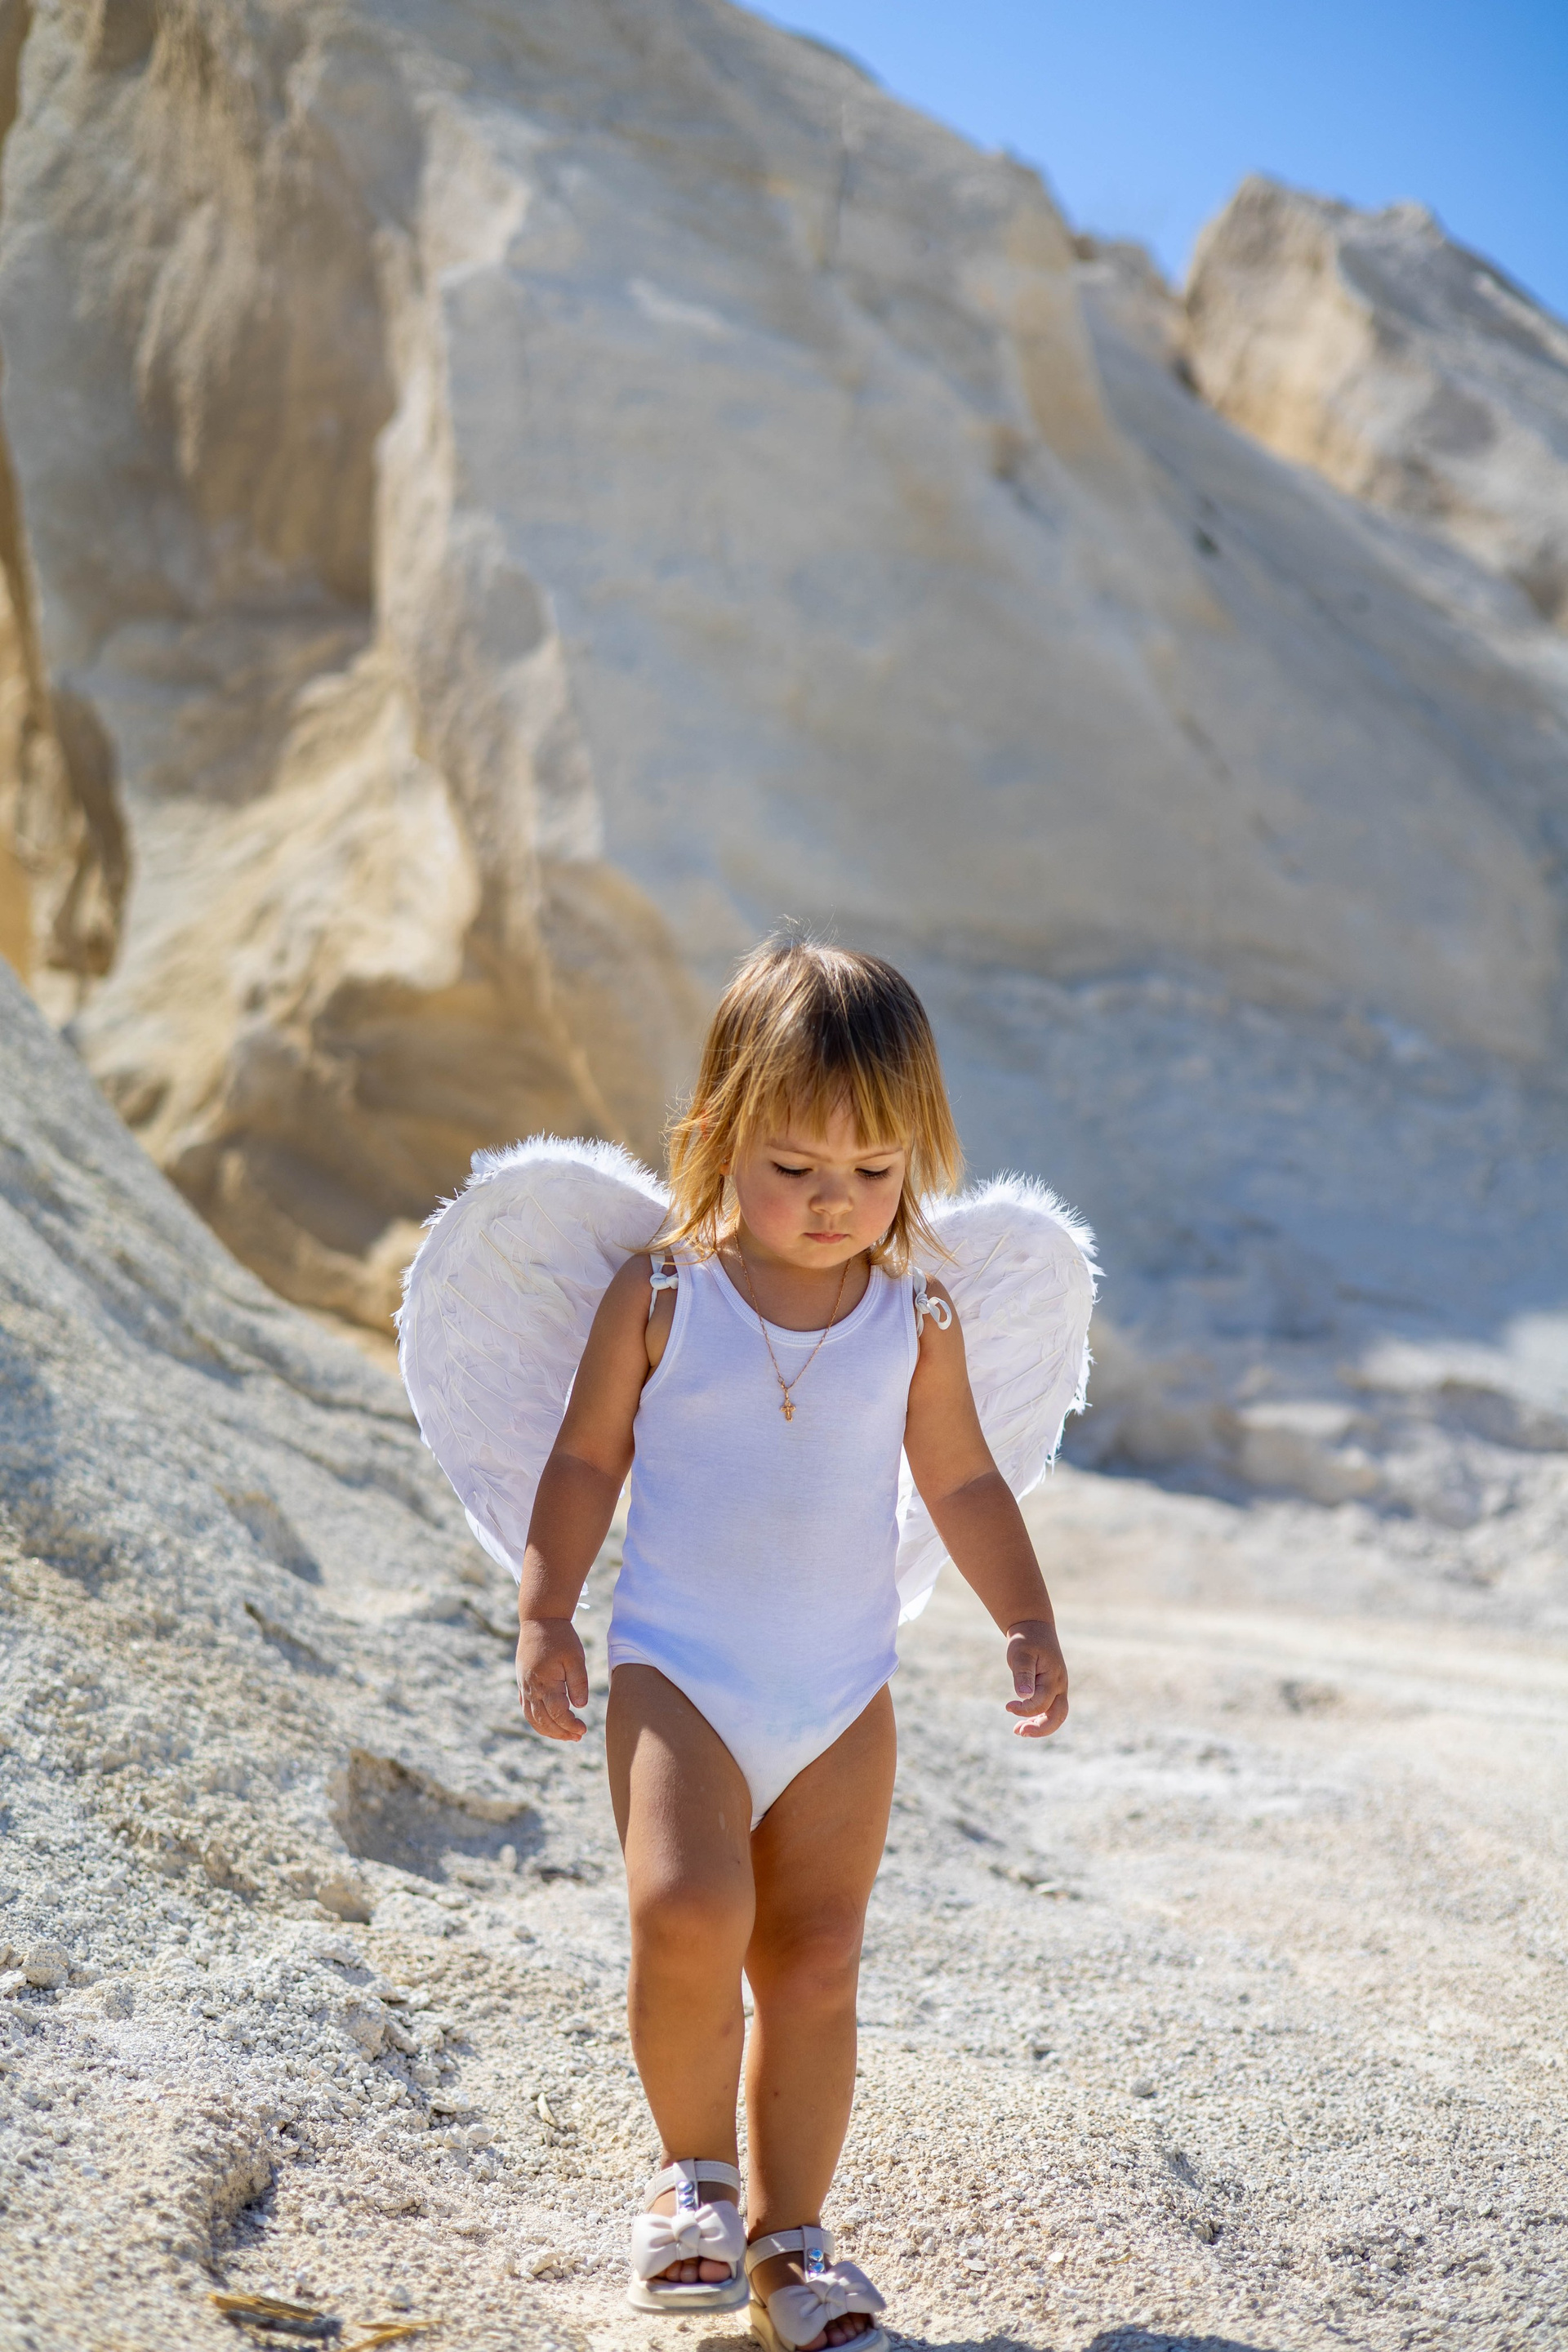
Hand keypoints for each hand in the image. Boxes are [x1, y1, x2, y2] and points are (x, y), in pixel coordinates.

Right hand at [517, 1615, 588, 1741]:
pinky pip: (526, 1708)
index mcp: (545, 1683)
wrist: (539, 1620)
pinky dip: (536, 1721)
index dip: (570, 1725)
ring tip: (565, 1736)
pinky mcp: (522, 1682)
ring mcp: (524, 1686)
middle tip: (578, 1737)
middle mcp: (531, 1689)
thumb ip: (578, 1682)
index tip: (583, 1730)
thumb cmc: (560, 1637)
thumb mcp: (575, 1657)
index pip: (558, 1714)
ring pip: (532, 1718)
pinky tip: (547, 1724)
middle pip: (543, 1721)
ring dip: (548, 1731)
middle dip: (560, 1733)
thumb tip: (580, 1706)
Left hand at [1004, 1618, 1067, 1737]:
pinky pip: (1050, 1710)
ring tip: (1018, 1731)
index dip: (1024, 1709)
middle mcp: (1059, 1686)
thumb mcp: (1021, 1654)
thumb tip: (1024, 1696)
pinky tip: (1024, 1722)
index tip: (1007, 1706)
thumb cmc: (1026, 1640)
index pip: (1041, 1703)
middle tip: (1019, 1732)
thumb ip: (1023, 1674)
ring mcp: (1058, 1689)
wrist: (1034, 1628)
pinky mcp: (1051, 1689)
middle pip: (1058, 1716)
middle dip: (1040, 1729)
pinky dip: (1038, 1718)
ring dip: (1039, 1726)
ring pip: (1056, 1716)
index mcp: (1053, 1678)